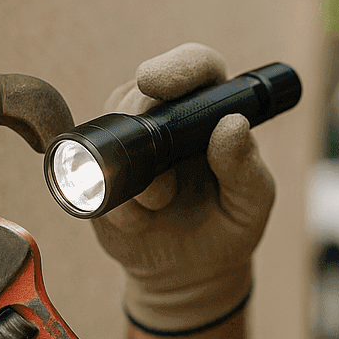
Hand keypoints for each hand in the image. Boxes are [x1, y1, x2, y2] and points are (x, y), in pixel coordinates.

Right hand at [93, 43, 274, 332]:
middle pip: (141, 89)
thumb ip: (246, 166)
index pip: (197, 66)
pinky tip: (137, 222)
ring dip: (131, 167)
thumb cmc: (229, 225)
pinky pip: (87, 168)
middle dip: (143, 122)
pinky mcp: (99, 171)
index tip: (157, 84)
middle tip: (165, 184)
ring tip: (158, 205)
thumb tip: (233, 123)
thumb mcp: (251, 202)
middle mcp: (167, 116)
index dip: (177, 66)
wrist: (191, 273)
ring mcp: (129, 140)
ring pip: (111, 121)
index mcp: (211, 110)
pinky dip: (112, 198)